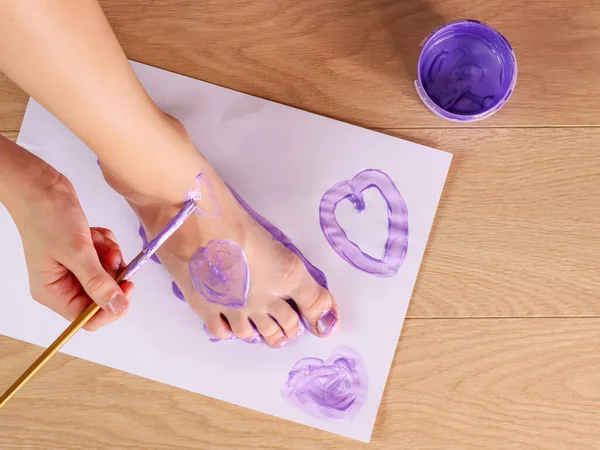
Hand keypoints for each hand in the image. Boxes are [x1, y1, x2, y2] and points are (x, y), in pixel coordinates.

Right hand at [10, 168, 132, 330]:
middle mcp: (62, 284)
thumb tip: (117, 306)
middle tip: (108, 255)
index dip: (112, 307)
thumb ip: (98, 282)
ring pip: (109, 274)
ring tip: (95, 239)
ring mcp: (74, 268)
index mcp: (52, 292)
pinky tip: (93, 232)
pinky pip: (107, 257)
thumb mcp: (76, 251)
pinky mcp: (83, 254)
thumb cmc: (47, 215)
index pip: (88, 319)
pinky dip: (106, 245)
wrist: (42, 186)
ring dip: (109, 255)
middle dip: (111, 273)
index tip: (127, 287)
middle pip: (103, 295)